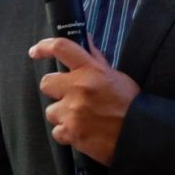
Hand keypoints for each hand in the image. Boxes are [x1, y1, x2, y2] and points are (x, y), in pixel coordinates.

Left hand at [30, 36, 139, 165]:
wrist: (139, 133)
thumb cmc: (130, 103)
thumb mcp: (115, 75)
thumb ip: (95, 60)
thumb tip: (85, 41)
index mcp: (91, 70)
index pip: (62, 48)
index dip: (44, 47)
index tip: (35, 52)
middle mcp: (78, 88)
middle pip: (47, 83)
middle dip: (56, 90)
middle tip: (70, 97)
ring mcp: (73, 112)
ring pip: (51, 111)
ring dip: (62, 114)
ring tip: (81, 118)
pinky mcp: (71, 133)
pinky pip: (57, 131)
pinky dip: (67, 133)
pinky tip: (82, 131)